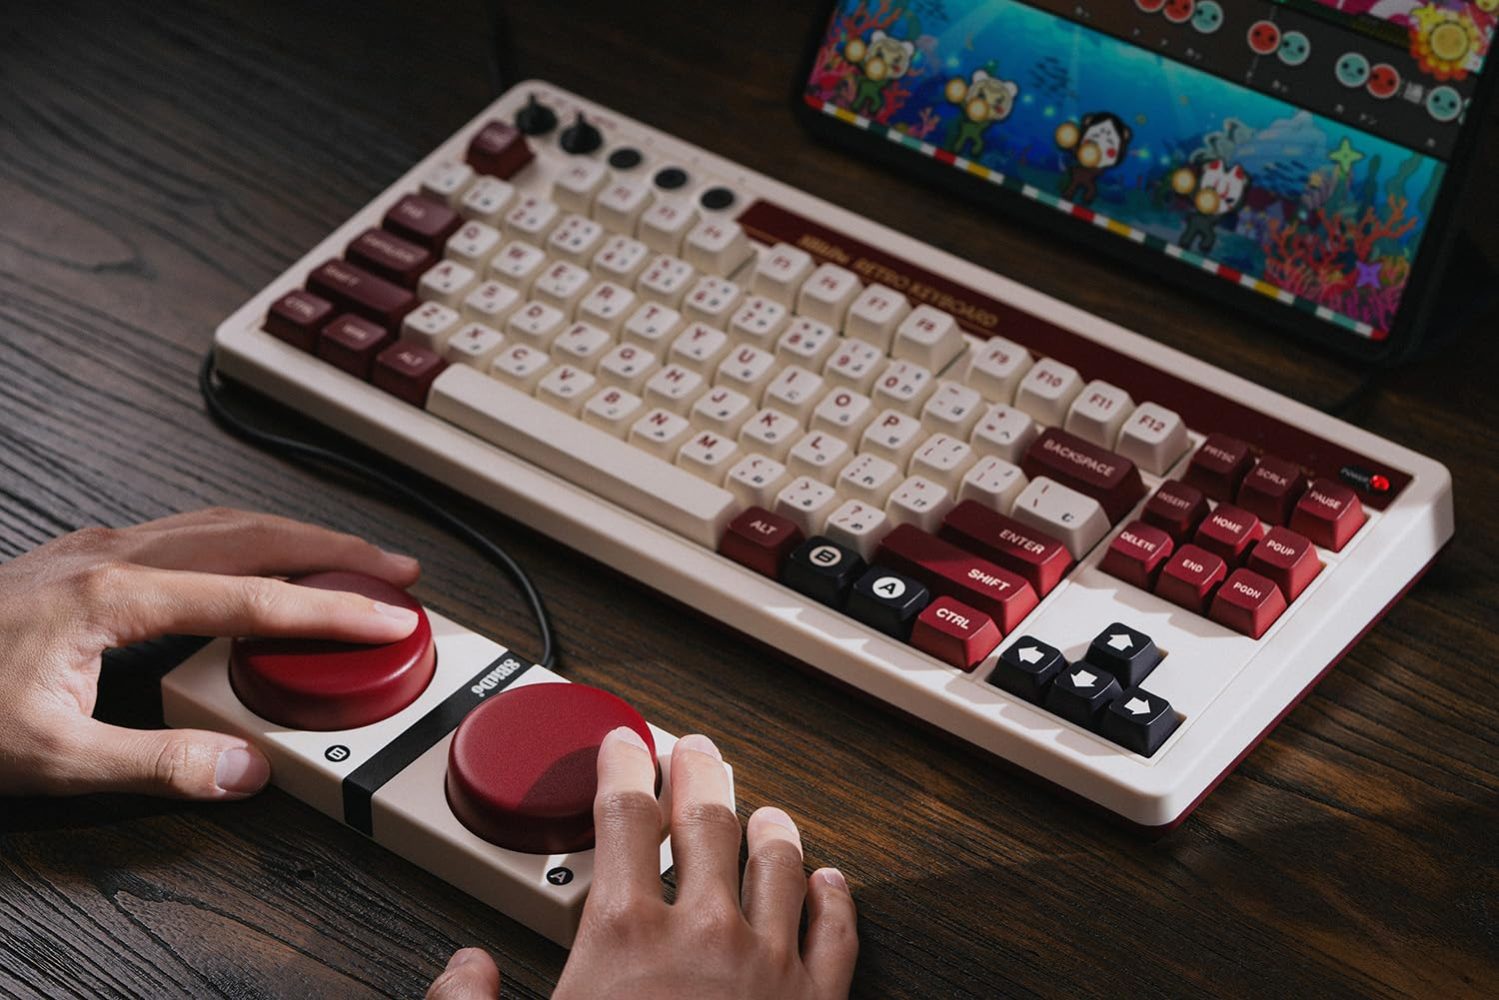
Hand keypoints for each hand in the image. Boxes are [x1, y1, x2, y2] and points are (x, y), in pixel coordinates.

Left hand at [0, 507, 420, 798]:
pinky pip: (192, 529)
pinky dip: (251, 538)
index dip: (333, 613)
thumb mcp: (53, 758)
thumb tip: (246, 768)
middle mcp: (114, 556)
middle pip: (256, 533)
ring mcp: (98, 549)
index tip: (391, 620)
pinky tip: (256, 559)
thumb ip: (159, 765)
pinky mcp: (86, 559)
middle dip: (337, 548)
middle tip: (396, 569)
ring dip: (297, 535)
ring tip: (348, 558)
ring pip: (225, 521)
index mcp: (116, 596)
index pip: (256, 599)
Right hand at [428, 730, 857, 999]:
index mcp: (626, 936)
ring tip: (764, 808)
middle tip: (696, 751)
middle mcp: (705, 935)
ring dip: (770, 826)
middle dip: (699, 774)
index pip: (625, 817)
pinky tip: (830, 881)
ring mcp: (768, 967)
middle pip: (708, 819)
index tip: (621, 745)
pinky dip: (835, 898)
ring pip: (779, 863)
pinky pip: (837, 934)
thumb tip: (464, 972)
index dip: (621, 768)